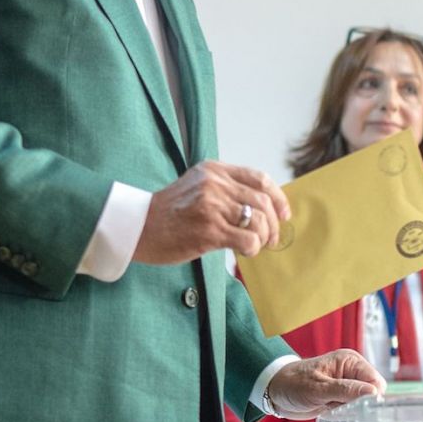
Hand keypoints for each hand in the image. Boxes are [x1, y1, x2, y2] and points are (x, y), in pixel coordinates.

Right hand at [135, 161, 290, 263]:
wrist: (139, 228)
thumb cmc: (169, 213)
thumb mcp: (196, 186)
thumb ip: (225, 188)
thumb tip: (263, 206)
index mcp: (214, 170)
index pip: (259, 178)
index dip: (278, 198)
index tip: (283, 214)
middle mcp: (214, 184)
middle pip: (263, 201)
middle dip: (274, 224)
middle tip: (271, 239)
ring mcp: (211, 206)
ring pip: (258, 221)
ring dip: (264, 238)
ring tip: (256, 246)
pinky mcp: (208, 230)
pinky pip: (247, 240)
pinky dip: (252, 248)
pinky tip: (242, 252)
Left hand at [264, 349, 382, 419]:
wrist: (276, 391)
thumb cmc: (293, 383)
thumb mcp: (318, 388)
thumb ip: (346, 390)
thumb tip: (372, 393)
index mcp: (350, 361)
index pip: (375, 381)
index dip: (371, 397)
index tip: (358, 409)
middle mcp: (352, 372)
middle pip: (372, 394)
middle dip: (360, 406)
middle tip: (339, 408)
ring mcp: (348, 386)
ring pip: (364, 405)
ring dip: (351, 412)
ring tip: (331, 409)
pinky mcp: (342, 398)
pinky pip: (354, 411)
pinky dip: (346, 416)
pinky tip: (330, 413)